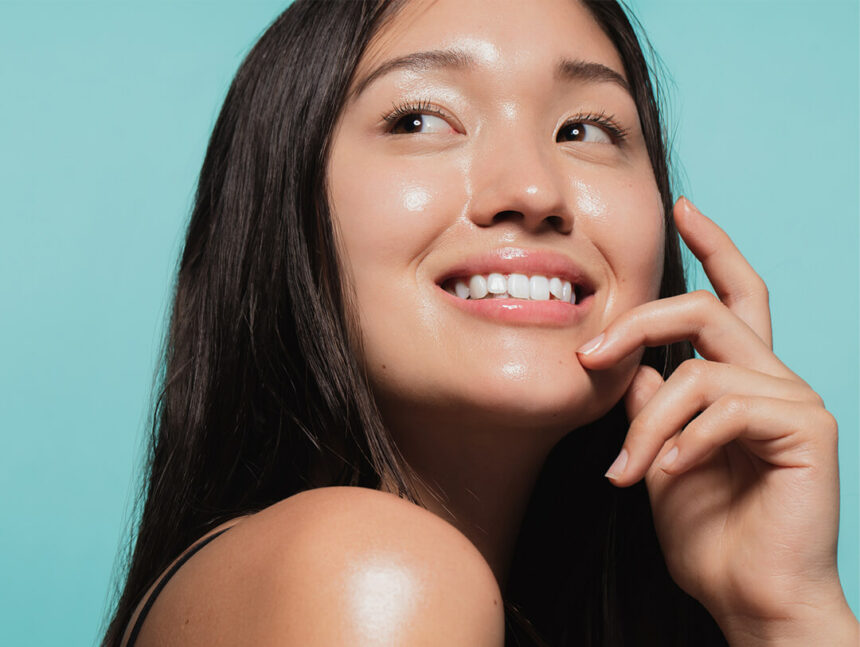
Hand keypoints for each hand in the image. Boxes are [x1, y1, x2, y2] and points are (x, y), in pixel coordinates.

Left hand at [576, 197, 857, 644]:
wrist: (750, 596)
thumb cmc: (708, 532)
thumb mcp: (660, 453)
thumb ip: (650, 402)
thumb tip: (627, 362)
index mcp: (740, 378)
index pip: (733, 295)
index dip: (713, 246)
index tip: (683, 208)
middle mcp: (772, 377)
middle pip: (709, 307)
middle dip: (639, 321)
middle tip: (588, 356)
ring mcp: (794, 399)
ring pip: (701, 371)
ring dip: (648, 425)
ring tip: (628, 472)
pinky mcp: (808, 427)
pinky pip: (726, 407)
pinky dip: (684, 443)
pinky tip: (670, 477)